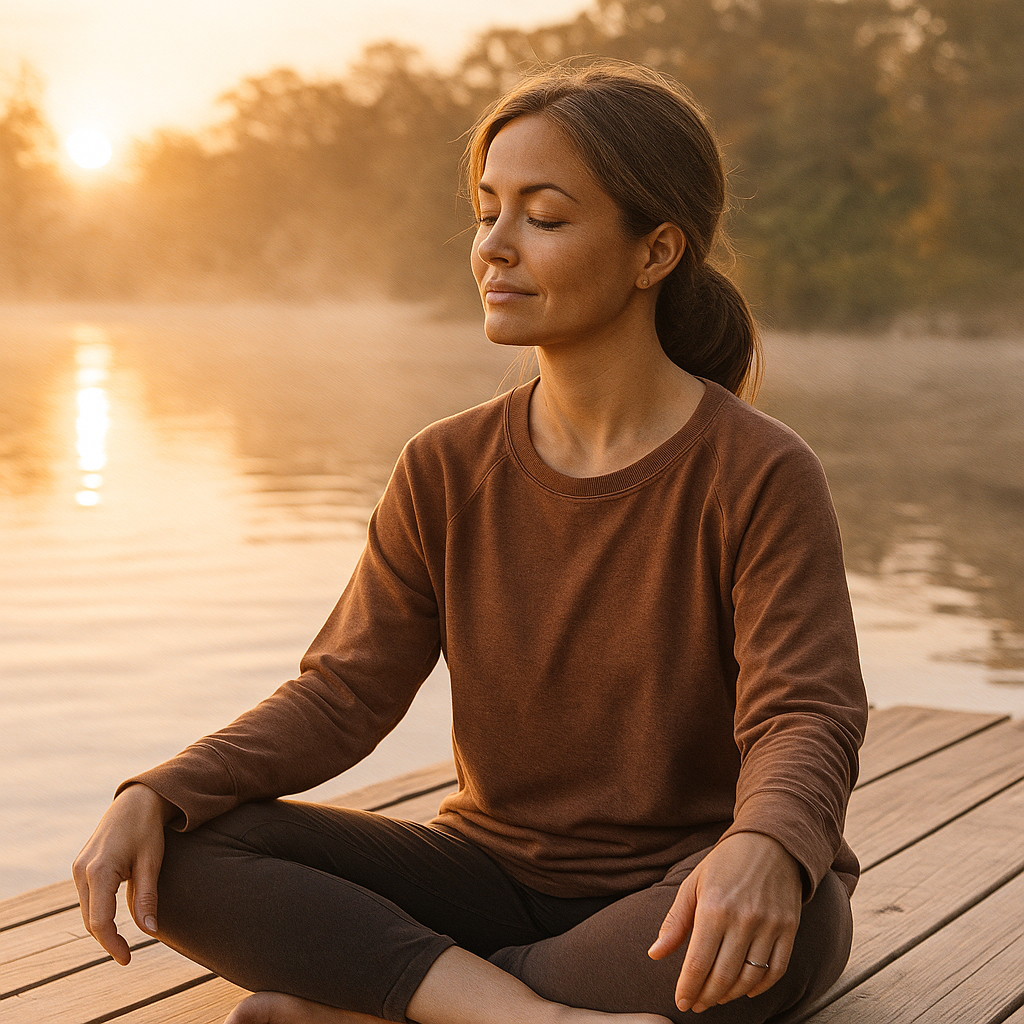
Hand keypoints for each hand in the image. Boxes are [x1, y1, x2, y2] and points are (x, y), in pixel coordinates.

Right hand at [72, 783, 175, 964]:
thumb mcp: (151, 863)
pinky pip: (87, 897)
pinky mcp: (80, 866)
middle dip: (108, 939)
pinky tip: (113, 919)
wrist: (137, 801)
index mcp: (99, 871)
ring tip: (122, 941)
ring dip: (102, 926)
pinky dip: (99, 911)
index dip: (112, 944)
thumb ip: (147, 898)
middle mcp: (82, 872)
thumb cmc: (147, 829)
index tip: (127, 959)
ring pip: (87, 910)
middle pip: (90, 919)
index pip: (100, 921)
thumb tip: (151, 932)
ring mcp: (78, 868)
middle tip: (127, 955)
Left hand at [647, 832, 802, 1012]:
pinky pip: (776, 970)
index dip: (688, 988)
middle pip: (723, 976)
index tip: (681, 1002)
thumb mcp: (693, 884)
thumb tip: (654, 954)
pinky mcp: (789, 929)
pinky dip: (761, 987)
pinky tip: (746, 990)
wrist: (770, 842)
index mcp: (713, 908)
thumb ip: (675, 922)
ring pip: (749, 978)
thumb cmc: (725, 864)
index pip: (698, 962)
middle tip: (697, 1003)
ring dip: (731, 995)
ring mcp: (769, 925)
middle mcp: (743, 919)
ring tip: (717, 996)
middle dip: (707, 996)